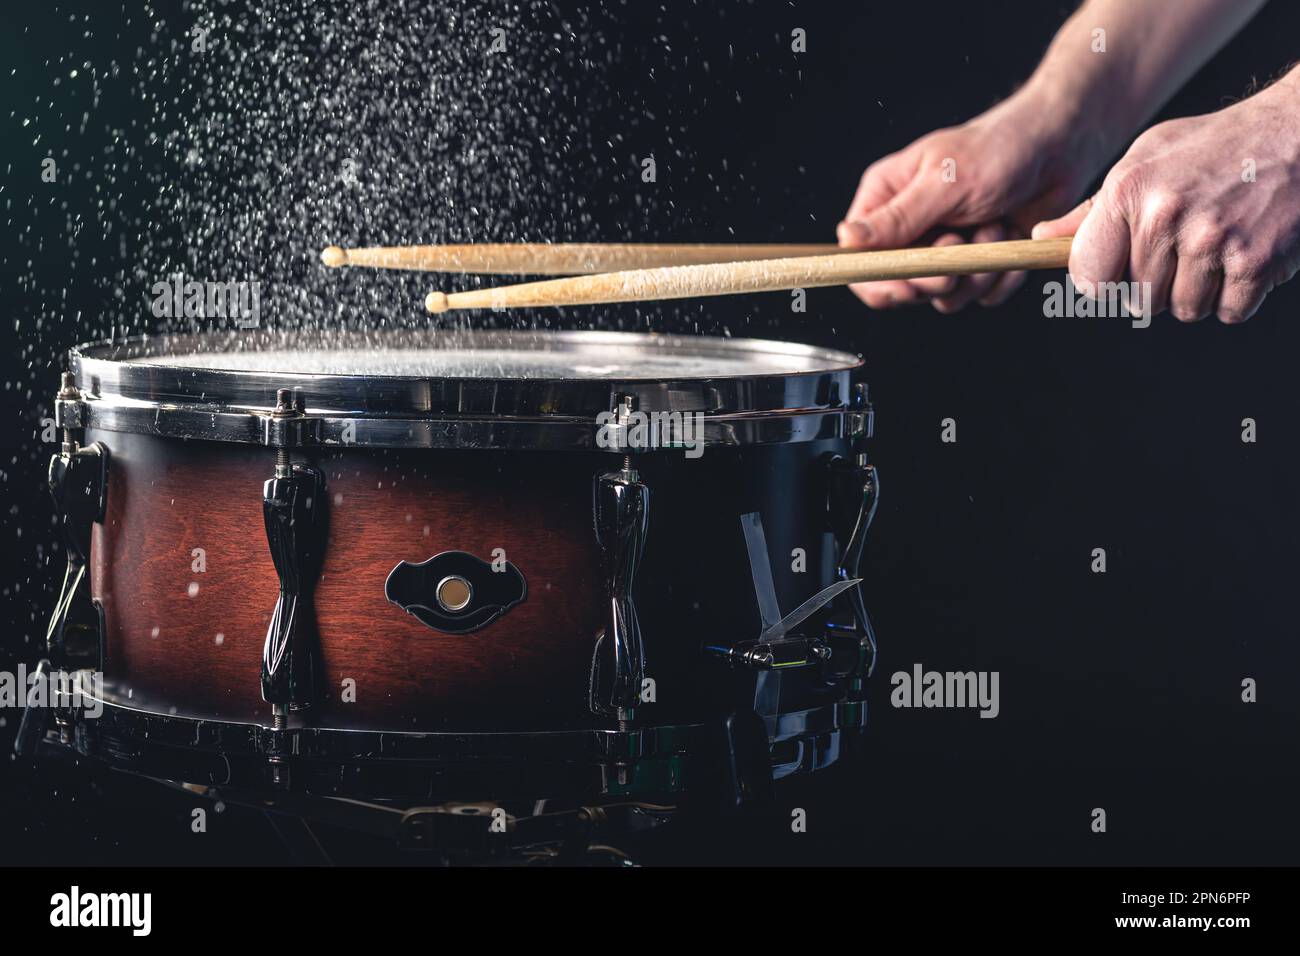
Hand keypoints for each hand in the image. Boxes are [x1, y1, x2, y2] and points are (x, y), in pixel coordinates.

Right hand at [839, 88, 1104, 311]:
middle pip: (901, 285)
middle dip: (936, 276)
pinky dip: (999, 276)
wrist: (1061, 146)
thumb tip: (845, 239)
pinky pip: (979, 296)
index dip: (878, 282)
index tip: (907, 287)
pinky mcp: (976, 262)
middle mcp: (909, 229)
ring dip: (974, 272)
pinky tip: (1009, 238)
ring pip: (944, 296)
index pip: (861, 260)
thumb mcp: (944, 183)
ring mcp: (943, 248)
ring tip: (992, 228)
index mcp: (886, 201)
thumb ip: (896, 218)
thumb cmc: (1000, 148)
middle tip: (958, 249)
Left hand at [1034, 76, 1299, 323]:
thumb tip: (1041, 238)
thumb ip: (1093, 209)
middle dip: (1159, 283)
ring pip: (1183, 309)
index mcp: (1128, 191)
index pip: (1089, 275)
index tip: (1116, 274)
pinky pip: (1227, 312)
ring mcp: (1211, 241)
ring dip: (1200, 291)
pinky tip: (1245, 256)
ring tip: (1217, 248)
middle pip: (1139, 298)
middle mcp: (1165, 216)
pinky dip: (1237, 296)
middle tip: (1186, 246)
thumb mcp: (1144, 160)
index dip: (1102, 282)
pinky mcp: (1254, 261)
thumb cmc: (1214, 147)